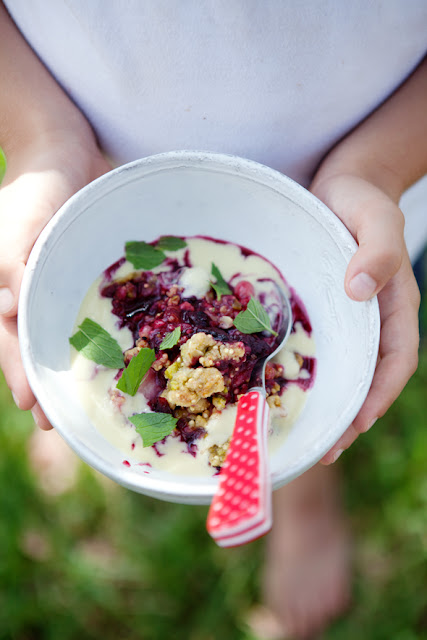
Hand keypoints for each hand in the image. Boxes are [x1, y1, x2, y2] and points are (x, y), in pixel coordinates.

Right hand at [0, 136, 111, 428]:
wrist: (67, 149)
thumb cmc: (36, 186)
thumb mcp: (19, 222)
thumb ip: (13, 265)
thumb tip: (8, 313)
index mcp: (15, 291)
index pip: (15, 343)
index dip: (24, 377)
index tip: (38, 411)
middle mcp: (45, 296)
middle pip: (46, 351)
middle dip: (57, 387)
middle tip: (70, 427)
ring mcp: (75, 288)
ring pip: (79, 336)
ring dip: (90, 369)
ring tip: (107, 404)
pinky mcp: (104, 276)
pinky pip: (112, 308)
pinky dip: (121, 332)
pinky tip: (139, 353)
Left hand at [310, 173, 419, 462]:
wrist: (341, 184)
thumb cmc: (362, 200)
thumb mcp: (375, 218)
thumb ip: (377, 252)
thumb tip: (359, 291)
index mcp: (393, 307)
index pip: (395, 363)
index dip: (378, 396)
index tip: (355, 425)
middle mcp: (371, 321)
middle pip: (366, 379)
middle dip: (348, 418)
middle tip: (319, 451)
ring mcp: (346, 319)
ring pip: (341, 371)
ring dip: (326, 405)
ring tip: (297, 436)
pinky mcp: (321, 312)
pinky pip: (317, 349)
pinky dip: (306, 375)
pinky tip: (280, 390)